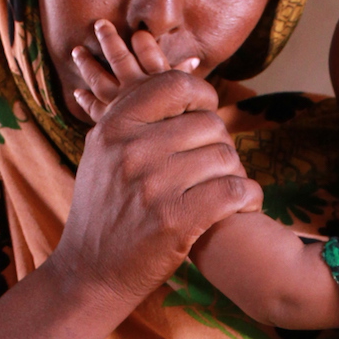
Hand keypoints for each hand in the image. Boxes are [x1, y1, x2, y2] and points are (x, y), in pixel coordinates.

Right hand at [53, 21, 258, 305]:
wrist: (90, 273)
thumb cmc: (105, 208)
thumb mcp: (103, 152)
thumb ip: (137, 113)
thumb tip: (185, 65)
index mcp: (114, 128)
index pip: (175, 86)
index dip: (202, 93)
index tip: (208, 110)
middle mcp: (131, 152)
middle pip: (208, 123)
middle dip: (219, 143)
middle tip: (216, 165)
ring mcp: (154, 186)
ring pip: (225, 156)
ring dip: (234, 172)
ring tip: (227, 187)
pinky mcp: (177, 220)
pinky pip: (235, 190)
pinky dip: (248, 196)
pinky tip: (242, 203)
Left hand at [71, 20, 199, 121]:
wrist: (163, 150)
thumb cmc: (183, 124)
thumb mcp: (189, 99)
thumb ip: (185, 77)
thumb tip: (193, 59)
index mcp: (158, 81)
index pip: (149, 54)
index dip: (144, 43)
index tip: (139, 32)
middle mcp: (136, 88)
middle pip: (120, 59)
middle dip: (110, 41)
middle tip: (99, 23)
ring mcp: (121, 103)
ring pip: (101, 80)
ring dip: (89, 65)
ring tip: (76, 51)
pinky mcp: (110, 120)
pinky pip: (95, 107)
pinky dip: (86, 100)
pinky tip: (78, 93)